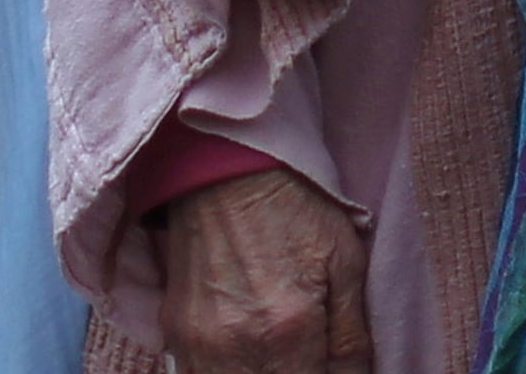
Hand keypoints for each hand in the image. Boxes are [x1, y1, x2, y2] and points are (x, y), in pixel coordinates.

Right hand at [160, 167, 372, 373]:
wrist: (227, 172)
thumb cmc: (296, 210)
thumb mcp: (346, 262)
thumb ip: (351, 335)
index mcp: (285, 330)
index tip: (336, 366)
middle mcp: (234, 349)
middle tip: (313, 359)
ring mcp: (196, 347)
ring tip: (287, 356)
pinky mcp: (174, 336)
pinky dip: (230, 373)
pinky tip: (253, 357)